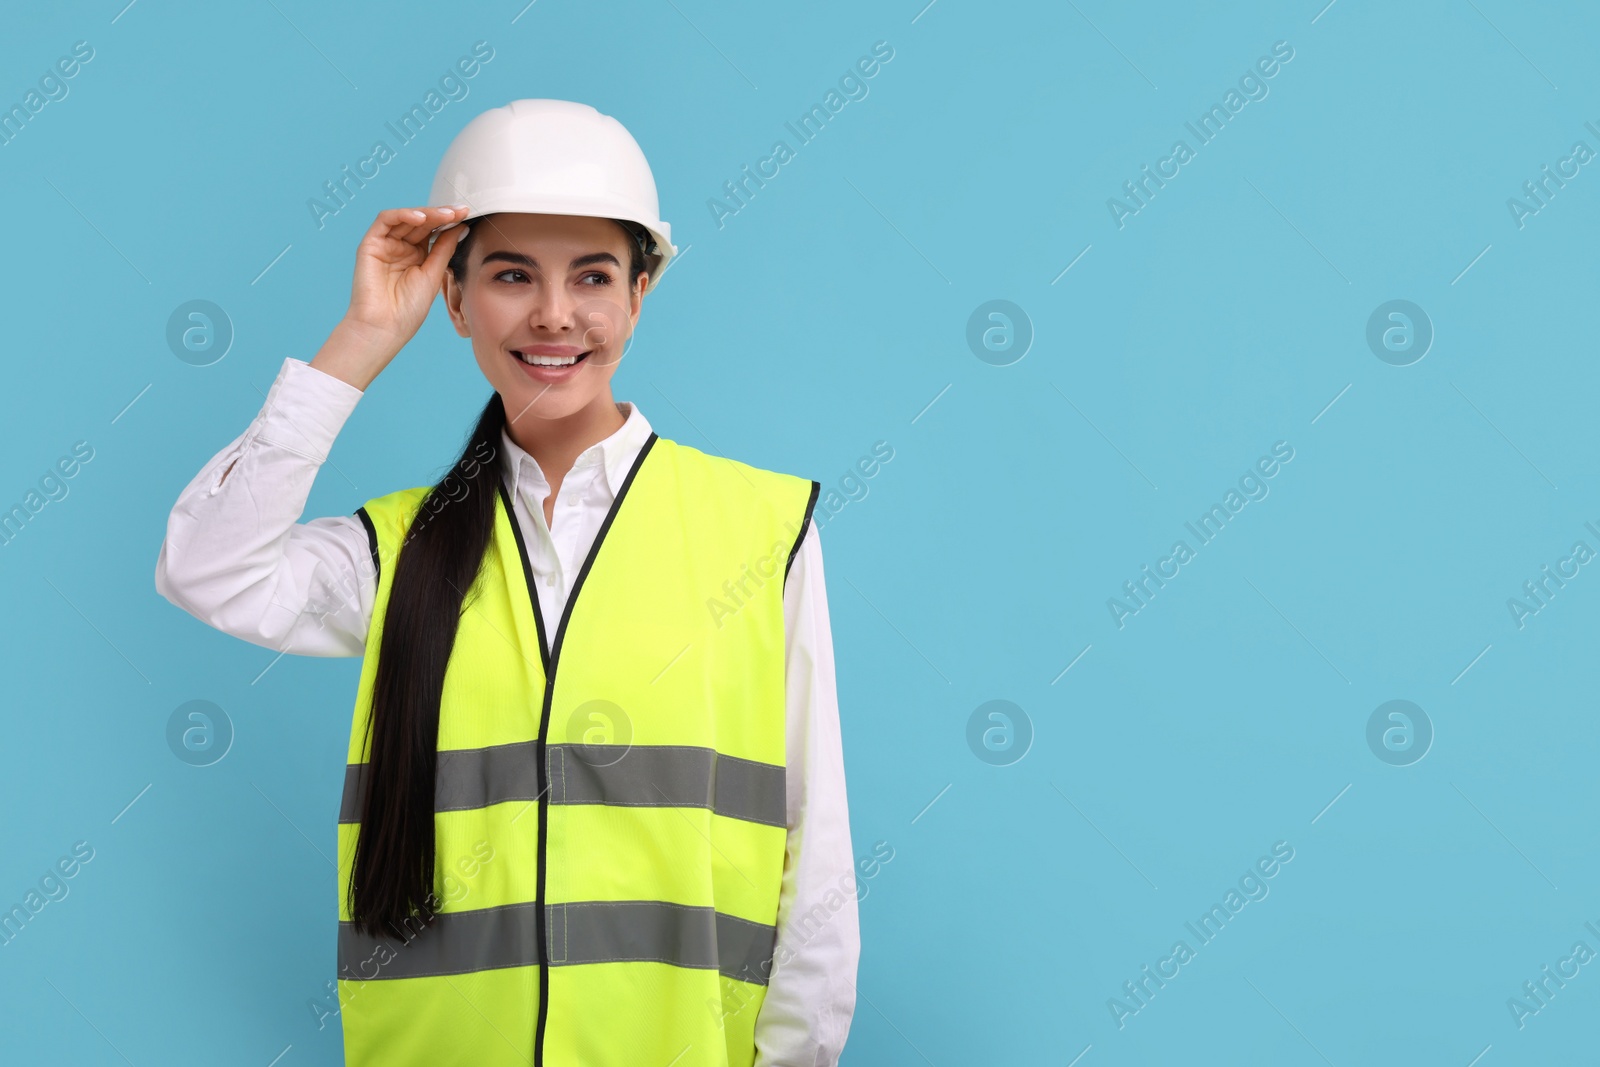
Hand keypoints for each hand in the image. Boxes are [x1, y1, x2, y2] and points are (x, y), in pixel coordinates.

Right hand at [313, 206, 470, 389]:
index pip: (433, 231)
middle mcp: (400, 247)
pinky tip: (421, 218)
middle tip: (460, 210)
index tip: (467, 215)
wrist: (385, 326)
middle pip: (421, 222)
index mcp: (417, 256)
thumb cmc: (408, 308)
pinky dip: (403, 214)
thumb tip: (461, 226)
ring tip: (446, 214)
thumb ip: (444, 248)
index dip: (449, 222)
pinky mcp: (370, 244)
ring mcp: (385, 244)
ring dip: (426, 213)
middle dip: (441, 214)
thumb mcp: (434, 274)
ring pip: (405, 218)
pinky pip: (385, 220)